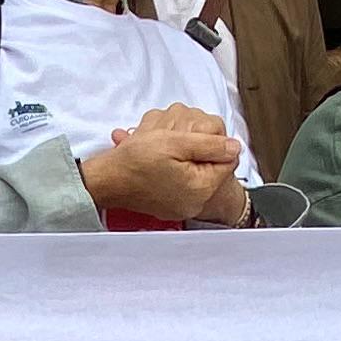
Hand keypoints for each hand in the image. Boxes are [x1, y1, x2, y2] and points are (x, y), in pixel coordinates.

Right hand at [80, 106, 245, 223]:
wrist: (105, 179)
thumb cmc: (135, 161)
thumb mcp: (176, 142)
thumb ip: (210, 144)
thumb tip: (235, 147)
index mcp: (201, 188)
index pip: (228, 160)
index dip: (215, 142)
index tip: (194, 135)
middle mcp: (194, 202)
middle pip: (213, 167)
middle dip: (199, 149)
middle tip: (176, 140)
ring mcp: (181, 206)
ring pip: (197, 173)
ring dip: (186, 157)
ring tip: (164, 149)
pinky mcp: (169, 205)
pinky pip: (182, 182)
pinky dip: (174, 167)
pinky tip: (159, 161)